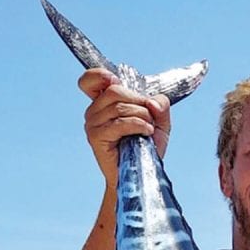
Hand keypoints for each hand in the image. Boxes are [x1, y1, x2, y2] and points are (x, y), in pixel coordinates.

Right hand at [78, 69, 171, 188]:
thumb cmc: (146, 147)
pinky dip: (138, 125)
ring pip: (120, 106)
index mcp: (104, 103)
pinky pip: (120, 123)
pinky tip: (146, 133)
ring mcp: (92, 124)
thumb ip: (160, 104)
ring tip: (148, 129)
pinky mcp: (96, 137)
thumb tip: (152, 101)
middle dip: (139, 101)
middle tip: (150, 116)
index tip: (115, 80)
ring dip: (142, 115)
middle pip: (114, 90)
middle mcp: (94, 111)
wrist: (140, 174)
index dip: (100, 74)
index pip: (89, 80)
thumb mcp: (159, 121)